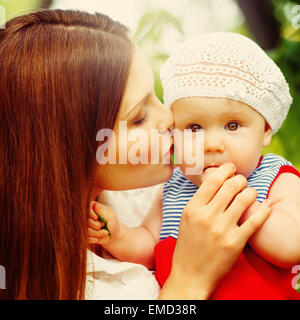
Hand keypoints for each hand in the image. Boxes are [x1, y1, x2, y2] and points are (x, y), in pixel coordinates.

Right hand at [88, 201, 120, 244]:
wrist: (112, 234)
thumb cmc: (112, 222)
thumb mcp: (109, 216)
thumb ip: (102, 211)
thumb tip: (95, 205)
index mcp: (93, 207)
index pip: (86, 207)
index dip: (89, 213)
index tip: (96, 218)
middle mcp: (86, 215)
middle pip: (85, 220)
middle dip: (96, 225)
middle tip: (104, 226)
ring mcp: (84, 225)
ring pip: (85, 230)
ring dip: (96, 233)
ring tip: (105, 233)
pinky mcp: (84, 233)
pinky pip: (85, 237)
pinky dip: (93, 239)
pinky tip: (99, 238)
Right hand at [160, 162, 270, 298]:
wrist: (190, 274)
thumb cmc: (187, 245)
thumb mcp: (186, 218)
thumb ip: (199, 200)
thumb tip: (214, 180)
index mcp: (193, 208)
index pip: (213, 180)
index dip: (225, 170)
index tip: (231, 168)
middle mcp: (207, 216)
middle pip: (231, 186)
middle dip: (240, 179)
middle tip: (242, 182)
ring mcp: (222, 229)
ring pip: (245, 199)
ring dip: (251, 192)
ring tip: (251, 194)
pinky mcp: (235, 242)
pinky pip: (255, 220)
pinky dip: (264, 210)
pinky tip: (266, 206)